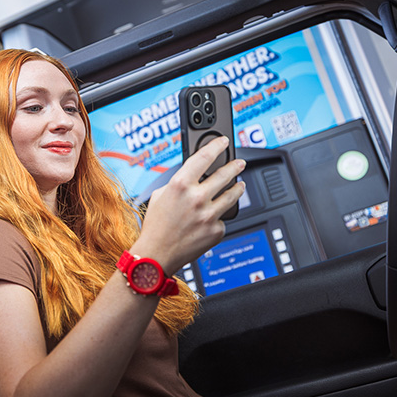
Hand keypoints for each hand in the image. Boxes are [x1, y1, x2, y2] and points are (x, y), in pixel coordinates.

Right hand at [133, 136, 245, 274]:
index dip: (216, 145)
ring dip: (238, 187)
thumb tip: (196, 175)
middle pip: (225, 174)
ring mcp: (209, 215)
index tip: (223, 142)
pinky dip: (219, 216)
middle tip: (240, 163)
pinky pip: (223, 218)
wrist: (157, 254)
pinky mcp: (216, 230)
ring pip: (233, 195)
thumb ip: (179, 182)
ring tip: (239, 185)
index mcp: (180, 184)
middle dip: (235, 166)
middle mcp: (197, 198)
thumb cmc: (156, 225)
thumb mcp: (160, 195)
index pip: (204, 157)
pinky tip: (212, 217)